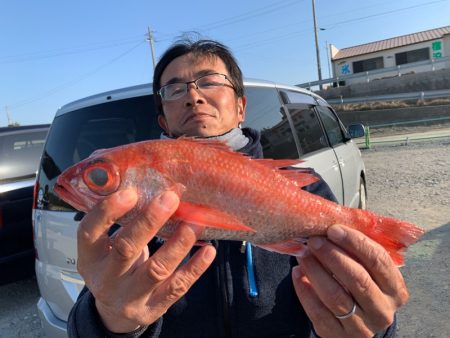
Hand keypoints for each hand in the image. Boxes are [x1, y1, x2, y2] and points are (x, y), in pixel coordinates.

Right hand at [76, 189, 216, 332]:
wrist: (115, 314)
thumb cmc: (115, 266)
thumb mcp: (106, 248)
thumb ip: (122, 222)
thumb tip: (156, 187)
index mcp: (89, 257)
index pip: (89, 232)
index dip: (108, 211)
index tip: (131, 192)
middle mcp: (106, 279)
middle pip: (127, 249)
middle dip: (149, 221)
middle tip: (171, 197)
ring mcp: (130, 297)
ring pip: (156, 270)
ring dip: (179, 243)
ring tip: (195, 221)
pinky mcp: (154, 308)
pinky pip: (177, 287)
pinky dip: (195, 268)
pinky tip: (209, 250)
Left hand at [292, 224, 408, 337]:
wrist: (360, 322)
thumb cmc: (363, 285)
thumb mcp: (370, 270)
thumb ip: (358, 251)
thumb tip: (332, 225)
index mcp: (395, 289)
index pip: (378, 260)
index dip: (355, 242)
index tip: (333, 229)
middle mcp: (382, 310)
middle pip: (357, 279)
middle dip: (332, 255)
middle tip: (314, 241)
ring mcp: (361, 326)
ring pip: (335, 296)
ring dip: (316, 271)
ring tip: (303, 254)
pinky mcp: (338, 335)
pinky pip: (318, 312)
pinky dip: (304, 291)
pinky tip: (297, 273)